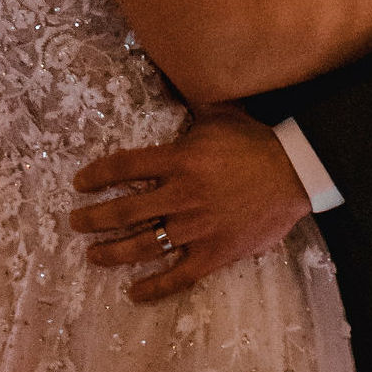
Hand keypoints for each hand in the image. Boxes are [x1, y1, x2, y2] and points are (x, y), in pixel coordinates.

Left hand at [70, 104, 310, 303]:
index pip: (124, 167)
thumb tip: (171, 79)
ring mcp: (196, 228)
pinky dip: (154, 287)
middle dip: (93, 219)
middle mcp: (180, 196)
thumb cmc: (256, 141)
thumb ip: (190, 107)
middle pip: (123, 211)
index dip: (97, 176)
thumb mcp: (220, 114)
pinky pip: (178, 275)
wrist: (296, 173)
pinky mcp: (214, 253)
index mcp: (178, 160)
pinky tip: (134, 293)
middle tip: (75, 223)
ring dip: (112, 253)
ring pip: (143, 245)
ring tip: (93, 255)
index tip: (79, 183)